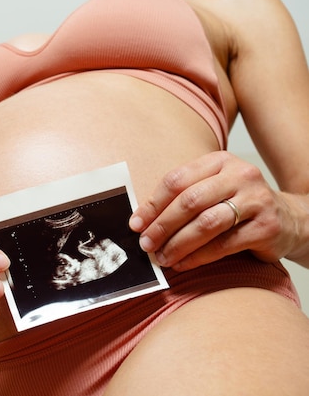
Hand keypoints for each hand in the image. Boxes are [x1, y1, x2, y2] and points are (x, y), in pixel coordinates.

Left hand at [129, 151, 297, 270]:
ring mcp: (256, 200)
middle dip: (162, 226)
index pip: (177, 180)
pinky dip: (198, 256)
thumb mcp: (212, 189)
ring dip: (178, 244)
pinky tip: (183, 263)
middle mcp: (240, 175)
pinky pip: (223, 244)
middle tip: (146, 244)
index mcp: (219, 161)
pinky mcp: (266, 227)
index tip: (136, 224)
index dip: (152, 204)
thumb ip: (182, 197)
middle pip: (190, 201)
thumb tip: (141, 221)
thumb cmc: (238, 205)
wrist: (289, 219)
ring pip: (206, 223)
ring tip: (162, 257)